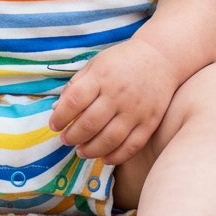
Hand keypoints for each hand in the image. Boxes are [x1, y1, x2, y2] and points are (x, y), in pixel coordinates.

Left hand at [48, 39, 179, 165]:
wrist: (161, 58)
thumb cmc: (122, 61)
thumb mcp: (95, 64)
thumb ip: (76, 85)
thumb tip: (56, 110)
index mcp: (101, 76)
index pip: (74, 100)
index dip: (61, 117)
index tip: (54, 125)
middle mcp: (118, 94)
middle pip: (90, 123)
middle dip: (73, 136)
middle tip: (66, 140)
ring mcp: (135, 110)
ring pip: (109, 139)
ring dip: (90, 150)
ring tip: (80, 151)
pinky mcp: (150, 122)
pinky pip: (131, 146)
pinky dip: (116, 156)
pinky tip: (104, 158)